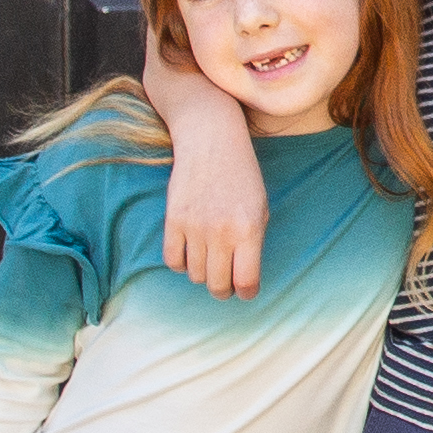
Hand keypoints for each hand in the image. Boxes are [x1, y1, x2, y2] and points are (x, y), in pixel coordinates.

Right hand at [133, 23, 266, 295]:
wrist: (211, 140)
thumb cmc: (242, 175)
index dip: (247, 292)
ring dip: (204, 274)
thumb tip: (242, 280)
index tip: (246, 289)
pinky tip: (191, 253)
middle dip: (224, 290)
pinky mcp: (173, 220)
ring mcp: (195, 228)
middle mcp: (221, 233)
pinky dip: (182, 264)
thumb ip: (253, 244)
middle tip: (226, 283)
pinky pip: (173, 261)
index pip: (246, 282)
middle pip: (218, 285)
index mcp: (249, 230)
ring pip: (196, 276)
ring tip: (210, 260)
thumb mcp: (260, 208)